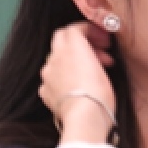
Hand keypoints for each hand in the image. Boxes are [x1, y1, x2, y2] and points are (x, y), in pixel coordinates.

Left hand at [39, 22, 117, 141]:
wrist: (85, 118)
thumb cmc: (98, 92)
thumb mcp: (101, 62)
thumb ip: (90, 47)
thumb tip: (87, 44)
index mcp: (68, 47)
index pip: (73, 29)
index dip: (89, 30)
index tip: (102, 39)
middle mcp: (53, 58)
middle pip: (63, 42)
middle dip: (82, 45)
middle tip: (101, 55)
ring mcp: (47, 76)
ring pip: (58, 61)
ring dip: (73, 62)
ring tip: (91, 73)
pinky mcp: (46, 92)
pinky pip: (54, 79)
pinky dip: (64, 78)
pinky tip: (77, 87)